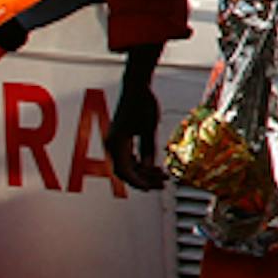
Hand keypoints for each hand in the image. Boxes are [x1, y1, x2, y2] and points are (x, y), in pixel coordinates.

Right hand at [107, 73, 166, 192]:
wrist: (137, 88)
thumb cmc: (144, 104)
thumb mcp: (149, 128)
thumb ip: (148, 149)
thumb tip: (148, 169)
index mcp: (117, 142)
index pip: (124, 170)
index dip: (137, 182)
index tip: (150, 189)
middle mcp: (113, 144)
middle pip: (126, 171)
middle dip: (144, 179)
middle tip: (163, 184)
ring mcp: (116, 143)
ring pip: (128, 166)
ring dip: (144, 173)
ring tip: (163, 176)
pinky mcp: (122, 140)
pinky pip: (129, 158)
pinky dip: (141, 165)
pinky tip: (155, 168)